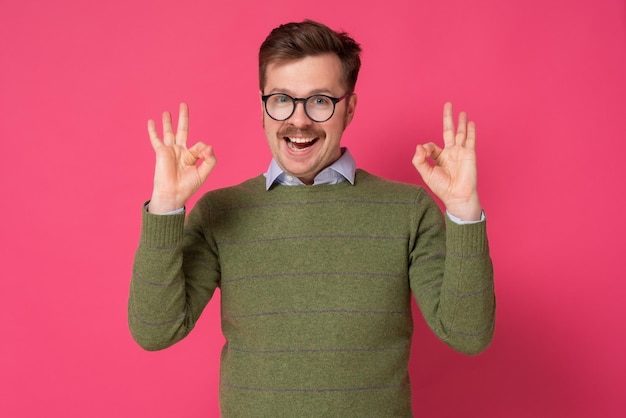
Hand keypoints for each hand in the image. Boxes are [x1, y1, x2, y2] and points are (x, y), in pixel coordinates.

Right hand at [147, 103, 216, 213]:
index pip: (200, 145)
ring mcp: (170, 151)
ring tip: (167, 112)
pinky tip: (151, 121)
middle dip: (183, 117)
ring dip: (168, 121)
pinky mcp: (161, 152)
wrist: (173, 193)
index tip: (205, 154)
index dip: (204, 149)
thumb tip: (209, 145)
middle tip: (184, 104)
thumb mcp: (203, 173)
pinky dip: (153, 130)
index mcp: (191, 156)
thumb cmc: (188, 186)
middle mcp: (180, 151)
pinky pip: (156, 139)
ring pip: (169, 132)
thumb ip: (210, 159)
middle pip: (182, 130)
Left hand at [412, 102, 481, 220]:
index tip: (425, 152)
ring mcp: (461, 152)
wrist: (457, 196)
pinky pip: (470, 140)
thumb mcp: (427, 174)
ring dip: (461, 122)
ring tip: (462, 112)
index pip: (432, 145)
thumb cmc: (442, 188)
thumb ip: (420, 160)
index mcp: (440, 158)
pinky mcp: (469, 154)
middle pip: (449, 131)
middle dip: (448, 118)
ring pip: (461, 133)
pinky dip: (471, 131)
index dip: (426, 147)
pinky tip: (471, 122)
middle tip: (448, 104)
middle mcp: (451, 153)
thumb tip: (418, 146)